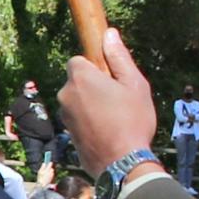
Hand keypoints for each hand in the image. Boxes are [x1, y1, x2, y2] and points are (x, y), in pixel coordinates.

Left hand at [58, 29, 158, 174]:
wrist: (122, 164)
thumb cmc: (132, 121)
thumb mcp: (134, 84)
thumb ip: (119, 57)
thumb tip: (109, 34)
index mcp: (80, 77)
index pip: (79, 59)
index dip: (95, 67)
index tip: (110, 77)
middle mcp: (65, 94)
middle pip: (78, 81)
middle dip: (94, 86)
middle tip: (118, 99)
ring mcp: (64, 115)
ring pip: (78, 100)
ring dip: (91, 104)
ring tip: (115, 118)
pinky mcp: (67, 132)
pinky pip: (78, 118)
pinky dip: (89, 121)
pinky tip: (107, 131)